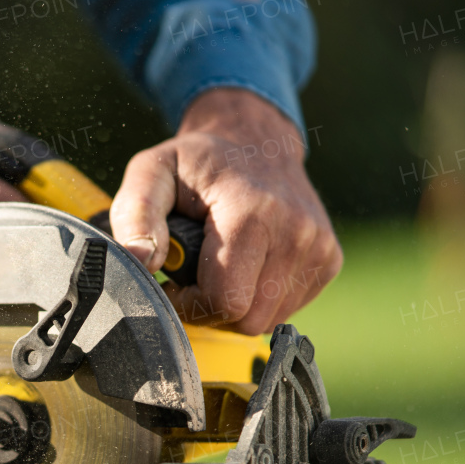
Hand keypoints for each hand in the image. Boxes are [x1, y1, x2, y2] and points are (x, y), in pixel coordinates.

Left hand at [109, 88, 341, 333]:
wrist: (255, 141)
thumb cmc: (196, 162)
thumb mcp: (151, 172)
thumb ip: (135, 214)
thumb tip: (140, 262)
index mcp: (253, 213)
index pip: (224, 301)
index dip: (187, 303)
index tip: (172, 279)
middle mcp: (296, 232)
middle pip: (246, 319)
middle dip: (209, 308)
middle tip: (191, 276)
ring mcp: (320, 249)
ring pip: (266, 321)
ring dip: (233, 306)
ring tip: (217, 266)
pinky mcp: (329, 261)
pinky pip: (286, 310)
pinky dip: (259, 299)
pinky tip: (245, 267)